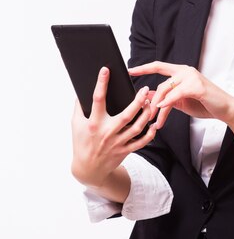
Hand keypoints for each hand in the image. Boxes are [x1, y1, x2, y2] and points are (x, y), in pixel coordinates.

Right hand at [71, 67, 155, 187]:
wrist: (88, 169)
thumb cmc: (81, 142)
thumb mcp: (76, 124)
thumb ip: (79, 107)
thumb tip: (81, 89)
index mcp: (94, 123)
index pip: (97, 99)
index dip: (101, 83)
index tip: (106, 70)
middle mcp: (107, 132)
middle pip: (126, 114)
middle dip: (137, 101)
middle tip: (145, 89)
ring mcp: (118, 143)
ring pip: (137, 127)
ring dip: (146, 114)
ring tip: (150, 102)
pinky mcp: (125, 150)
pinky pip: (141, 142)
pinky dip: (150, 134)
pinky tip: (154, 124)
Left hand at [128, 61, 233, 129]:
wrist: (224, 109)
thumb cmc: (204, 104)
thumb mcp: (180, 102)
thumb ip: (166, 98)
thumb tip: (147, 98)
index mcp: (181, 72)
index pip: (159, 66)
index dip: (143, 68)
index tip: (130, 70)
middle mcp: (185, 71)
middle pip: (161, 83)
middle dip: (152, 100)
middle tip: (146, 114)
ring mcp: (192, 77)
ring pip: (166, 89)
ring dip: (158, 106)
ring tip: (155, 119)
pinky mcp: (197, 86)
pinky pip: (176, 94)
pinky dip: (168, 103)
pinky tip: (162, 110)